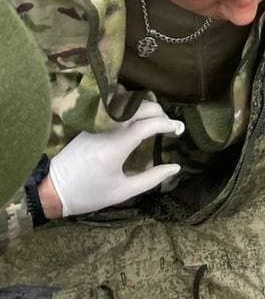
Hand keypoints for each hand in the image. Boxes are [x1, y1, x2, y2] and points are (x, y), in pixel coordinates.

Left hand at [46, 100, 183, 217]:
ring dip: (145, 108)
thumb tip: (175, 168)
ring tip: (154, 122)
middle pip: (139, 107)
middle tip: (168, 125)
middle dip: (159, 113)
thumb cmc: (89, 194)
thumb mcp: (122, 192)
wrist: (51, 190)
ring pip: (127, 104)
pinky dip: (131, 110)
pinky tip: (136, 122)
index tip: (179, 130)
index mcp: (116, 147)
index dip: (168, 124)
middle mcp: (107, 130)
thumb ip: (151, 179)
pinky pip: (115, 109)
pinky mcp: (91, 126)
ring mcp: (97, 125)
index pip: (148, 125)